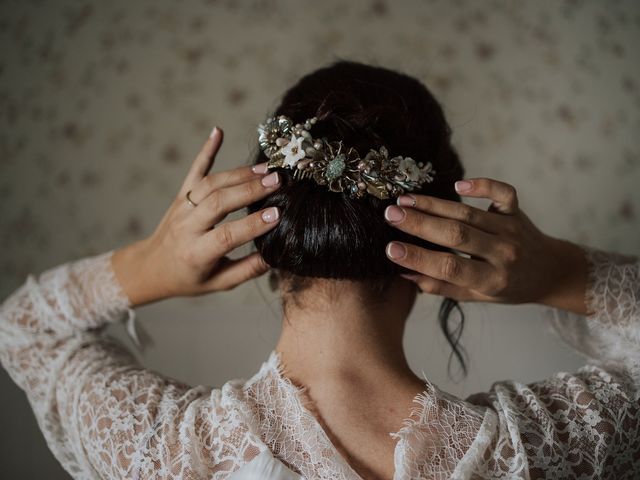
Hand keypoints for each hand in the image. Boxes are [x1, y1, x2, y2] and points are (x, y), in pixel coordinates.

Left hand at [112, 127, 281, 306]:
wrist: (152, 267)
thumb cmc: (189, 278)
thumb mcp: (219, 283)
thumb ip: (247, 270)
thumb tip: (277, 255)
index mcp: (197, 253)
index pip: (227, 235)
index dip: (253, 224)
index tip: (277, 214)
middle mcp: (187, 227)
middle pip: (218, 202)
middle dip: (249, 189)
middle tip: (277, 181)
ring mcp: (182, 207)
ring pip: (210, 185)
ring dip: (239, 174)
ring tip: (266, 169)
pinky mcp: (181, 195)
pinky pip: (194, 170)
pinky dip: (206, 150)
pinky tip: (218, 131)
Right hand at [383, 178, 587, 313]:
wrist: (548, 272)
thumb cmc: (506, 287)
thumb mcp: (475, 295)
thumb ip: (440, 285)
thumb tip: (405, 272)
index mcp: (492, 280)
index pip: (450, 267)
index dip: (419, 258)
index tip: (391, 249)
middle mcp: (503, 253)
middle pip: (457, 235)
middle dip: (420, 224)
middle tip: (390, 215)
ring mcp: (511, 229)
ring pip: (468, 213)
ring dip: (433, 205)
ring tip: (404, 200)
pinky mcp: (516, 211)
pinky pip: (502, 193)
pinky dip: (482, 185)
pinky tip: (458, 185)